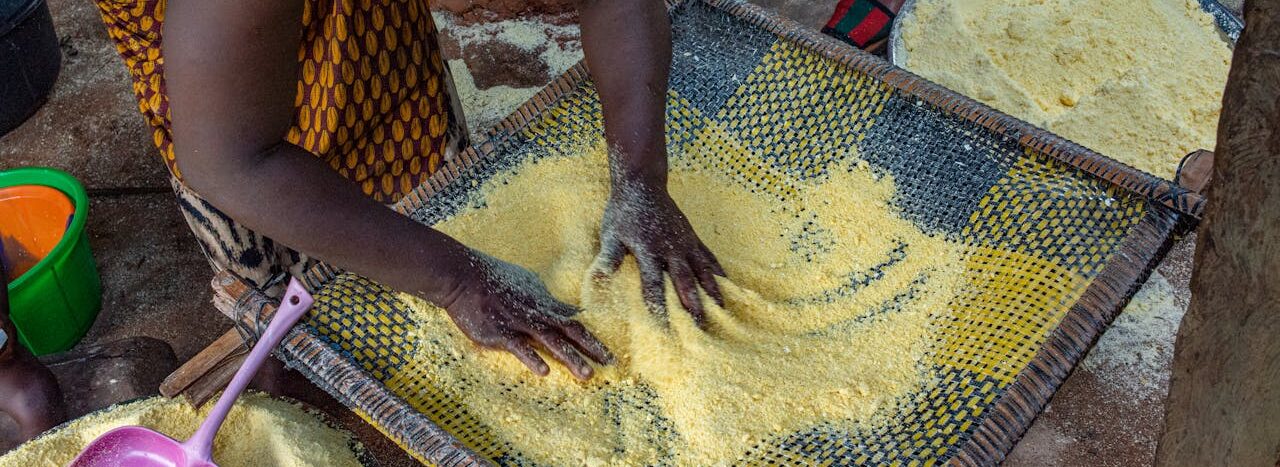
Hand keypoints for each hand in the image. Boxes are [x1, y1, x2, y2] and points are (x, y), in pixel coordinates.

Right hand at [436, 250, 612, 379]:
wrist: (464, 276)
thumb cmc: (494, 279)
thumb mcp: (528, 285)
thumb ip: (550, 301)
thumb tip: (572, 310)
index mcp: (543, 304)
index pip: (574, 323)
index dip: (593, 339)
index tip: (610, 355)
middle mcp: (536, 314)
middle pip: (570, 332)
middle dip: (591, 348)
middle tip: (610, 364)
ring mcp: (519, 323)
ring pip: (550, 341)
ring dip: (570, 358)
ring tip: (586, 374)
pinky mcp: (500, 332)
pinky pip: (519, 347)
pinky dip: (532, 358)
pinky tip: (544, 372)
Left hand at [594, 180, 726, 326]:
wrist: (643, 184)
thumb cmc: (624, 212)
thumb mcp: (611, 233)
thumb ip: (609, 256)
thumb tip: (599, 278)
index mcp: (649, 251)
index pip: (654, 285)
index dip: (659, 306)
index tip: (664, 327)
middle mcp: (671, 249)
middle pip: (684, 282)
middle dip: (692, 305)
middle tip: (700, 327)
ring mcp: (685, 243)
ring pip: (702, 271)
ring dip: (711, 292)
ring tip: (720, 312)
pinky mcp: (693, 237)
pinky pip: (709, 257)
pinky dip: (718, 272)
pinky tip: (726, 286)